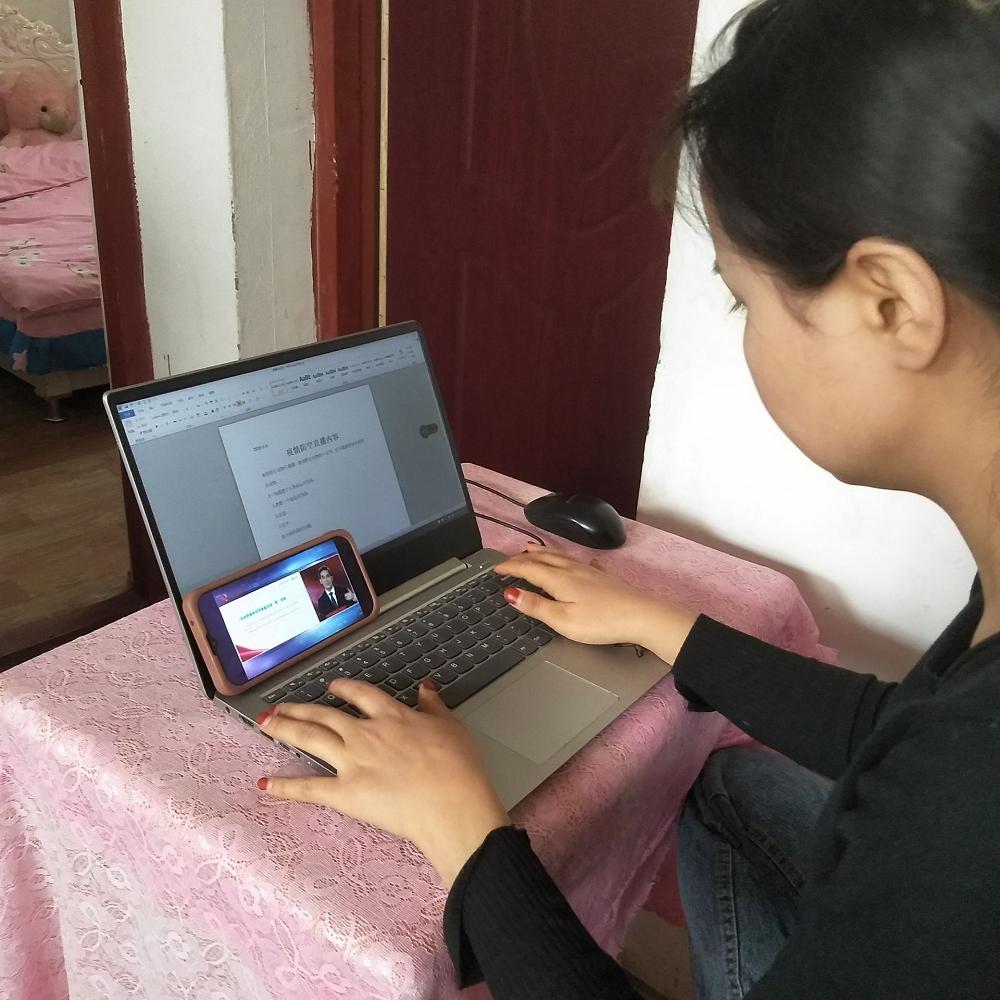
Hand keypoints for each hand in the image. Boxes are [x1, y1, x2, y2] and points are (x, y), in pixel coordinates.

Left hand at [255, 679, 509, 885]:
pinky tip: (266, 783)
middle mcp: (366, 734)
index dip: (343, 688)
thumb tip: (425, 687)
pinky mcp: (345, 794)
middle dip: (300, 708)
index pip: (361, 694)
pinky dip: (286, 786)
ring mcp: (352, 762)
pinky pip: (309, 788)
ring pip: (311, 738)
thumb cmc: (458, 767)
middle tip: (279, 705)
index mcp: (392, 716)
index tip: (332, 685)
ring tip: (265, 722)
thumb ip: (432, 705)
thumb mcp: (451, 725)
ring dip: (285, 728)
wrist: (451, 802)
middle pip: (325, 714)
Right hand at [495, 544, 697, 663]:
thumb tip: (511, 594)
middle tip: (508, 560)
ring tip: (530, 549)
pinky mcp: (601, 576)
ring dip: (540, 552)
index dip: (510, 567)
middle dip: (521, 558)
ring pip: (558, 556)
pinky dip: (564, 557)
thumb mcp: (563, 620)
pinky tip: (571, 560)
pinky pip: (575, 560)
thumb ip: (536, 606)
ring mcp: (588, 570)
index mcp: (558, 579)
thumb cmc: (601, 622)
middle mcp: (571, 569)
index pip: (527, 569)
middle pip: (541, 559)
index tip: (495, 568)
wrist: (640, 616)